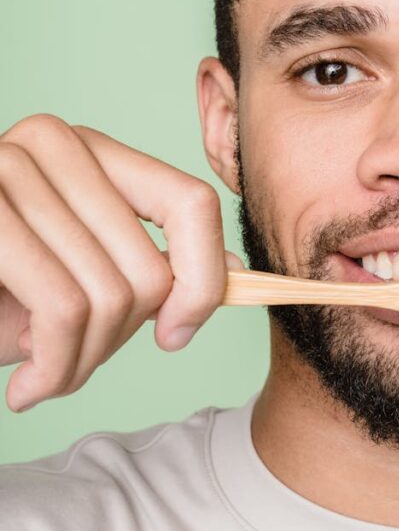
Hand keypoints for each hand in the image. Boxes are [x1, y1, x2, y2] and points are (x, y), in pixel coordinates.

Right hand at [0, 114, 243, 411]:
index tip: (176, 334)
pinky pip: (63, 308)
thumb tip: (243, 276)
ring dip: (81, 364)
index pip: (191, 203)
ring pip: (109, 297)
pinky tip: (27, 387)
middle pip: (149, 268)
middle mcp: (52, 142)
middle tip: (72, 366)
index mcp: (91, 151)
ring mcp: (5, 167)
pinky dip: (55, 368)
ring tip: (45, 377)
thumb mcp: (83, 280)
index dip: (204, 279)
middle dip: (118, 344)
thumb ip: (157, 269)